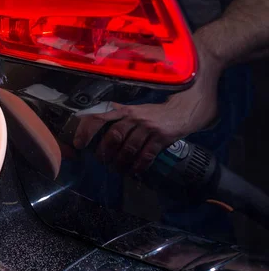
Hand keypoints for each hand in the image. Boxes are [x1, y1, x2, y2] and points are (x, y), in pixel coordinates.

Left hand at [73, 37, 222, 173]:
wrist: (194, 99)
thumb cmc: (164, 106)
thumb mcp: (141, 107)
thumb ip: (124, 113)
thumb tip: (106, 122)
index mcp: (128, 108)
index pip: (101, 116)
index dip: (87, 129)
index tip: (78, 143)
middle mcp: (136, 117)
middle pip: (113, 136)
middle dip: (105, 152)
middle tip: (102, 161)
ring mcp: (150, 127)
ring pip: (129, 148)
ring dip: (121, 162)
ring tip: (117, 169)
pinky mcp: (163, 136)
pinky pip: (147, 155)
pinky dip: (139, 166)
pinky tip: (135, 171)